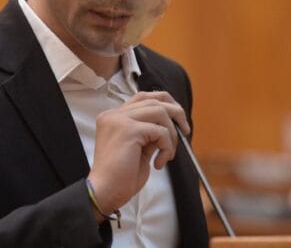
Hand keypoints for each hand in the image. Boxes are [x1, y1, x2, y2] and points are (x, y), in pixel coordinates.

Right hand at [87, 91, 189, 218]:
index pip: (143, 97)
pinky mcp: (128, 130)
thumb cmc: (121, 177)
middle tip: (185, 131)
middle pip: (154, 100)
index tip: (178, 118)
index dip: (165, 103)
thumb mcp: (138, 149)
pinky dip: (167, 146)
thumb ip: (149, 133)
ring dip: (171, 134)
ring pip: (159, 112)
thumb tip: (170, 125)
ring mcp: (120, 120)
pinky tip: (159, 162)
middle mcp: (114, 114)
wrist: (105, 193)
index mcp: (113, 117)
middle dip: (176, 113)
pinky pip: (160, 131)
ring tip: (167, 154)